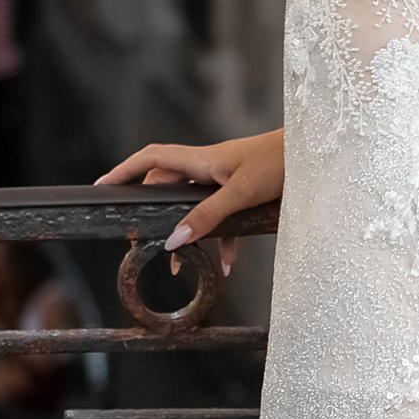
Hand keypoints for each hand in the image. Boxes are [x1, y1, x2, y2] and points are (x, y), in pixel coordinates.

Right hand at [96, 129, 284, 253]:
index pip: (151, 159)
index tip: (103, 186)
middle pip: (169, 187)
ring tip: (183, 263)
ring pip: (196, 206)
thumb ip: (207, 216)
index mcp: (201, 159)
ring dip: (190, 232)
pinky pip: (222, 215)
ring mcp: (225, 178)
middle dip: (157, 214)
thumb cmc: (279, 163)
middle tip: (144, 239)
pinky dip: (222, 238)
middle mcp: (209, 166)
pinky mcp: (243, 189)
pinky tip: (228, 263)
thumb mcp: (239, 193)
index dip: (125, 169)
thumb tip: (174, 240)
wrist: (315, 155)